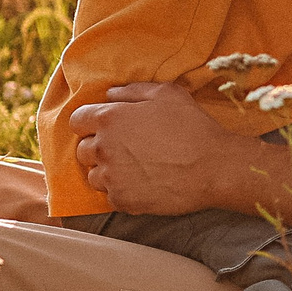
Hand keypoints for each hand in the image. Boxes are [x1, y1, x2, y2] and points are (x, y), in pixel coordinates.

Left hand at [69, 81, 254, 215]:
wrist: (214, 167)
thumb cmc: (193, 127)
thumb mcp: (167, 94)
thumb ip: (133, 90)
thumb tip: (111, 94)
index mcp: (110, 119)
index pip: (77, 120)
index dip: (90, 122)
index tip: (105, 126)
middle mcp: (104, 148)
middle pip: (83, 149)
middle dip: (99, 147)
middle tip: (124, 148)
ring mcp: (112, 178)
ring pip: (94, 175)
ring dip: (108, 171)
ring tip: (133, 168)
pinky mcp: (123, 200)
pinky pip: (111, 196)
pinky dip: (122, 191)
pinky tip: (143, 184)